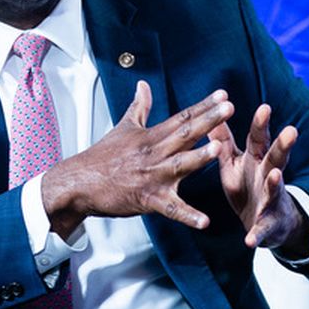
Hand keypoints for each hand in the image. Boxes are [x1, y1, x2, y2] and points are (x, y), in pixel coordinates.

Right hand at [41, 82, 231, 236]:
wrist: (80, 183)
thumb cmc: (102, 157)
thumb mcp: (123, 127)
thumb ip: (139, 107)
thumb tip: (143, 85)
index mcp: (152, 137)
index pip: (182, 117)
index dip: (203, 105)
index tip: (223, 94)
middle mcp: (155, 154)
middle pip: (185, 134)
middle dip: (208, 121)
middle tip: (228, 107)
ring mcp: (153, 177)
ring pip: (180, 165)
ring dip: (199, 158)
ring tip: (219, 148)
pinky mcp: (149, 200)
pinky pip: (171, 209)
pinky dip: (188, 216)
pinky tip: (204, 222)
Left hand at [211, 103, 308, 253]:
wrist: (269, 223)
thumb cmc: (248, 186)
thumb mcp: (235, 163)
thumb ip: (225, 142)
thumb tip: (212, 117)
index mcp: (256, 160)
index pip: (259, 139)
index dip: (261, 124)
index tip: (265, 107)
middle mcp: (268, 176)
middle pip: (277, 158)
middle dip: (283, 145)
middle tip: (291, 131)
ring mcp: (271, 200)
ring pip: (275, 189)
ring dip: (275, 183)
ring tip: (275, 176)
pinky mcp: (267, 225)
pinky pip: (261, 231)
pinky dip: (256, 235)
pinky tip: (249, 240)